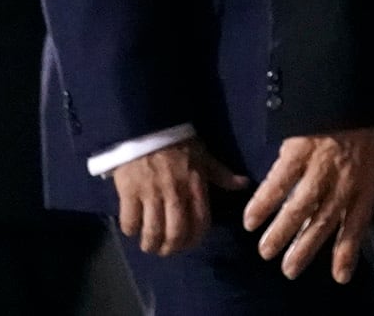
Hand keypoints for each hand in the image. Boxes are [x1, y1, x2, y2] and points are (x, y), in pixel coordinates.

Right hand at [111, 137, 248, 256]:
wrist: (148, 123)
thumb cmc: (178, 141)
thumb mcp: (204, 156)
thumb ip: (221, 174)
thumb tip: (244, 184)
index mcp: (195, 186)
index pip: (200, 223)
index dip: (193, 240)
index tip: (186, 244)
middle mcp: (175, 193)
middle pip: (175, 234)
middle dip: (170, 248)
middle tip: (165, 249)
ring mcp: (151, 193)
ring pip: (152, 232)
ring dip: (150, 244)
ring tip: (149, 245)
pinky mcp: (129, 191)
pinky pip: (129, 220)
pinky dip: (130, 229)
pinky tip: (133, 227)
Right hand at [243, 128, 373, 283]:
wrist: (352, 89)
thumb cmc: (366, 127)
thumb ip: (365, 190)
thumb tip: (354, 218)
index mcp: (367, 183)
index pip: (357, 224)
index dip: (347, 251)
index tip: (338, 276)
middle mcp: (344, 180)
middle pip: (323, 222)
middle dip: (305, 249)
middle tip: (288, 270)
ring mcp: (320, 166)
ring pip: (299, 207)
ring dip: (281, 232)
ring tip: (265, 251)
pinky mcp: (297, 151)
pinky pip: (278, 182)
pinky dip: (263, 202)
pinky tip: (252, 218)